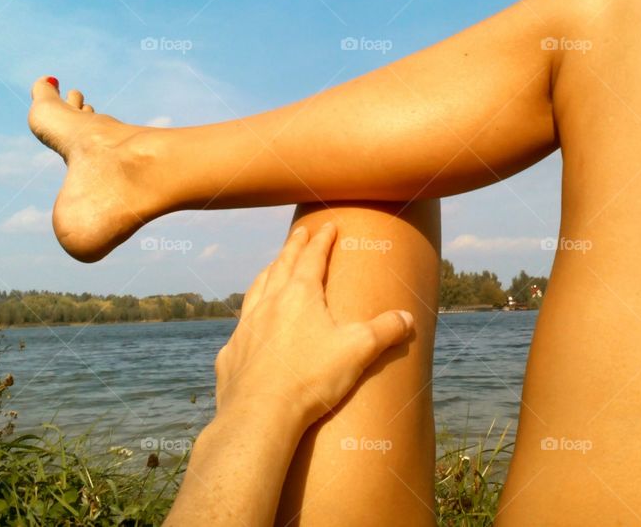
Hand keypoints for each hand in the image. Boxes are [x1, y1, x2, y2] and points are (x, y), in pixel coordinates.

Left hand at [214, 222, 414, 428]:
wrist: (258, 415)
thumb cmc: (309, 378)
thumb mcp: (357, 351)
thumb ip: (384, 331)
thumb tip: (408, 318)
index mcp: (300, 295)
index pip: (313, 257)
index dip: (322, 240)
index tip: (328, 225)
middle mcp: (269, 302)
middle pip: (281, 264)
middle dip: (294, 246)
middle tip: (299, 232)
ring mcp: (247, 326)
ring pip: (257, 288)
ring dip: (268, 272)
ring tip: (273, 265)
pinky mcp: (232, 352)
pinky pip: (242, 325)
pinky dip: (250, 314)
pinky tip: (251, 324)